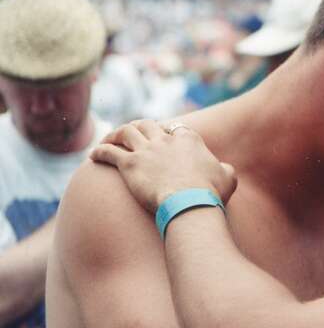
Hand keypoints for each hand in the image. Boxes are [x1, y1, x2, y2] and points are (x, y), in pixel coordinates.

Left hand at [90, 120, 236, 212]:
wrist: (190, 203)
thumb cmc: (210, 192)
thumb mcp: (227, 177)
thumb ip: (225, 169)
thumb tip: (224, 169)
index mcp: (189, 139)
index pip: (175, 128)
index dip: (168, 132)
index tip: (163, 139)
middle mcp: (165, 139)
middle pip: (146, 124)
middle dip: (137, 127)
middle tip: (131, 135)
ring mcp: (146, 150)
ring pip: (125, 132)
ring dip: (114, 134)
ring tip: (108, 140)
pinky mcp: (129, 164)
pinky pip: (108, 152)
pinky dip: (99, 151)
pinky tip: (92, 156)